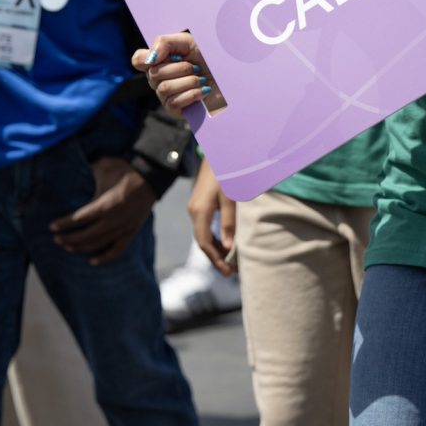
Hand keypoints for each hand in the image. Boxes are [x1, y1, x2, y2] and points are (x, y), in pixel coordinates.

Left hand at [50, 157, 154, 265]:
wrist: (151, 177)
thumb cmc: (125, 170)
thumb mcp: (103, 166)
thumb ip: (87, 170)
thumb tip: (71, 166)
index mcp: (105, 204)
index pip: (79, 219)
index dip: (64, 224)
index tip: (51, 227)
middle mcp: (113, 220)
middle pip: (86, 236)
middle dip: (68, 239)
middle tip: (55, 239)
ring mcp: (123, 229)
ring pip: (98, 244)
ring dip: (80, 248)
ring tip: (67, 246)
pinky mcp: (131, 233)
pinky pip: (117, 251)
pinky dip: (104, 257)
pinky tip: (91, 261)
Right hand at [134, 32, 219, 117]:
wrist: (230, 76)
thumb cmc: (209, 57)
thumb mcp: (187, 42)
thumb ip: (164, 43)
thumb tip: (150, 60)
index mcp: (159, 60)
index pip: (138, 60)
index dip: (145, 58)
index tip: (162, 56)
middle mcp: (159, 78)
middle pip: (153, 74)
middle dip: (179, 68)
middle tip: (195, 67)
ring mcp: (165, 95)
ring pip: (163, 89)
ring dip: (188, 81)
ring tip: (201, 79)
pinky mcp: (175, 110)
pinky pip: (173, 103)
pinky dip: (191, 95)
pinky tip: (202, 91)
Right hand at [187, 158, 235, 276]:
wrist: (218, 152)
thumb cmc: (227, 174)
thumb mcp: (231, 199)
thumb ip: (229, 223)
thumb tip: (230, 248)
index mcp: (199, 212)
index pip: (205, 244)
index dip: (216, 260)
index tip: (229, 273)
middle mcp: (193, 212)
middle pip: (202, 242)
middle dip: (216, 258)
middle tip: (232, 272)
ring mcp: (194, 208)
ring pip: (203, 235)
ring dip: (215, 250)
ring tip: (230, 262)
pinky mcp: (199, 204)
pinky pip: (204, 228)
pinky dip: (214, 239)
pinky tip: (225, 244)